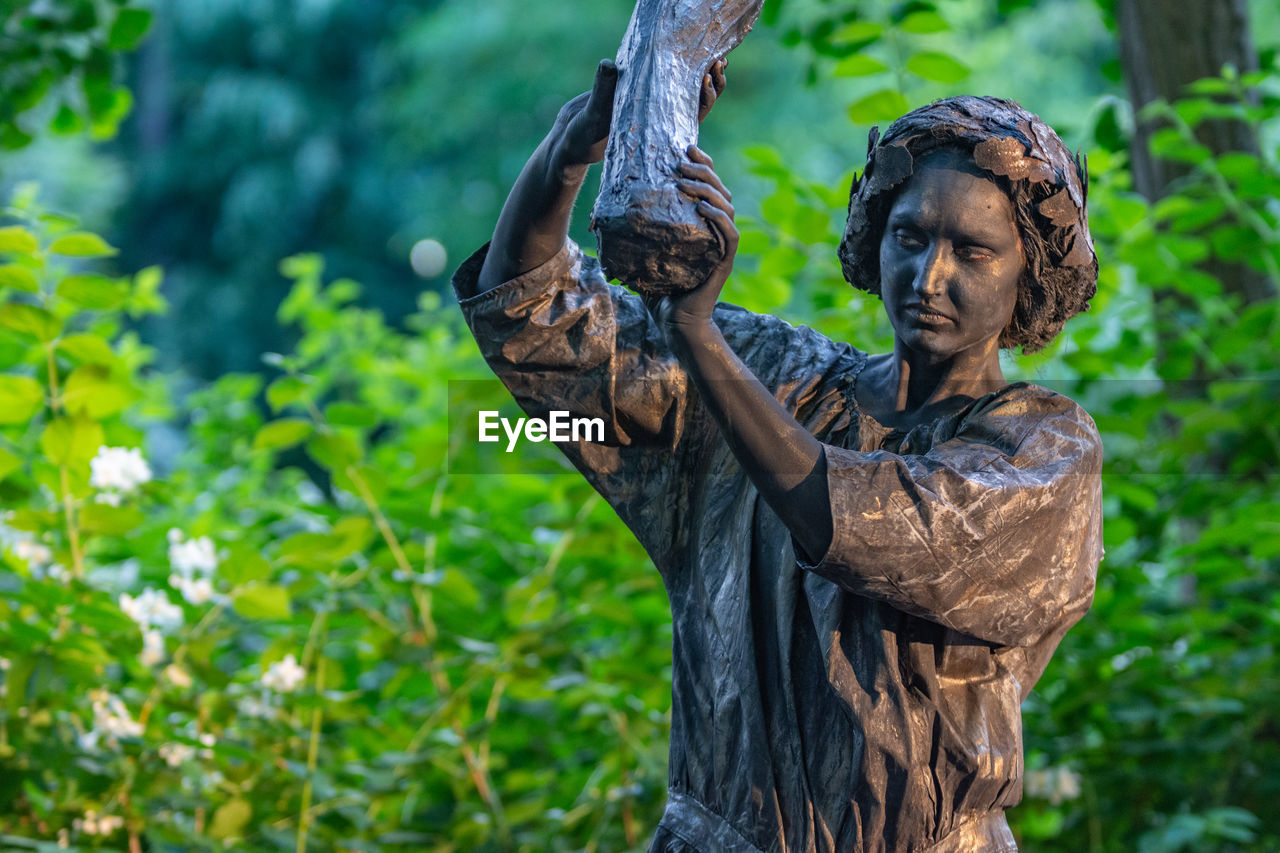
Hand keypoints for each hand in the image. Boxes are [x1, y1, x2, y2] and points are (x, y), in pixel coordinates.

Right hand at [553, 57, 725, 169]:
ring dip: (704, 73)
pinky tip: (694, 52)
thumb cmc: (583, 134)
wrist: (573, 138)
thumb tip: (609, 64)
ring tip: (717, 56)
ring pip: (690, 91)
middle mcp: (662, 118)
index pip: (692, 115)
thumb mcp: (593, 114)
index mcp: (658, 129)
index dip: (705, 96)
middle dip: (712, 82)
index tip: (709, 77)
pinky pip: (672, 80)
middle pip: (698, 102)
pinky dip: (685, 66)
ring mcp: (657, 107)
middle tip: (719, 61)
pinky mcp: (646, 95)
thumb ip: (602, 90)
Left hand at [647, 145, 737, 332]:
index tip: (686, 147)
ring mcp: (721, 246)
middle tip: (683, 160)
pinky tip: (703, 208)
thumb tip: (596, 216)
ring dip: (709, 189)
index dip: (701, 164)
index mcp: (700, 224)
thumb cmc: (658, 290)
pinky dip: (719, 218)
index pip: (707, 186)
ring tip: (687, 180)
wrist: (674, 324)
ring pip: (726, 207)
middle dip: (703, 170)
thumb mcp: (642, 254)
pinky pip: (729, 234)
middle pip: (719, 190)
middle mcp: (714, 231)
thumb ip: (630, 234)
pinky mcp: (723, 262)